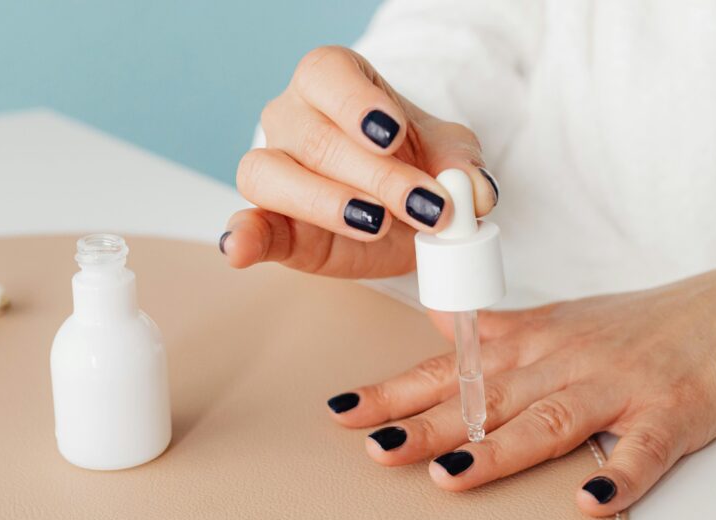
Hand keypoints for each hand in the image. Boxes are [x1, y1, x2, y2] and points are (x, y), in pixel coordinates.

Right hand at [222, 46, 497, 278]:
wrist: (404, 212)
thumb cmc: (416, 165)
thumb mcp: (450, 157)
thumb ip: (463, 167)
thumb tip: (476, 191)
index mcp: (333, 81)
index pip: (327, 74)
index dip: (356, 103)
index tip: (392, 135)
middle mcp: (292, 117)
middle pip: (315, 137)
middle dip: (375, 175)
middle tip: (425, 205)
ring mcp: (272, 168)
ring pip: (270, 174)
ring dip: (324, 203)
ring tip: (374, 224)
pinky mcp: (269, 223)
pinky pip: (246, 224)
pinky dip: (242, 236)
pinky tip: (239, 248)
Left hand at [325, 264, 715, 515]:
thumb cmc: (631, 324)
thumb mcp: (555, 319)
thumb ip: (495, 329)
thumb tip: (439, 319)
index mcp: (529, 344)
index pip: (449, 371)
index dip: (395, 392)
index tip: (346, 412)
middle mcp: (562, 362)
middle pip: (486, 399)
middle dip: (427, 425)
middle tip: (378, 447)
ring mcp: (615, 386)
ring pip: (550, 419)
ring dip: (500, 449)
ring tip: (452, 474)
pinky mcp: (669, 411)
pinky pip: (641, 449)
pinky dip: (619, 475)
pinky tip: (590, 500)